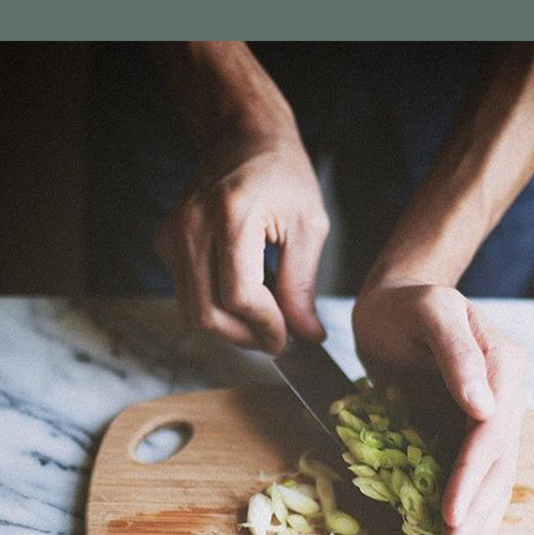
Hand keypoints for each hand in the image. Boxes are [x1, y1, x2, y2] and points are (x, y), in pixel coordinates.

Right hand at [155, 128, 328, 353]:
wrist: (243, 136)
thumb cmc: (282, 173)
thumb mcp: (308, 226)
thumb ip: (302, 286)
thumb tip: (307, 334)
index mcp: (231, 215)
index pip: (239, 297)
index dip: (266, 327)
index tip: (288, 339)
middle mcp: (192, 225)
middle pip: (208, 313)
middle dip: (246, 337)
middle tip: (276, 340)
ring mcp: (173, 233)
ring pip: (193, 310)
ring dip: (229, 329)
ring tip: (262, 321)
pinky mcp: (166, 241)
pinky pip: (187, 294)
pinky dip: (214, 307)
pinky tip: (242, 297)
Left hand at [353, 282, 525, 534]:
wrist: (393, 305)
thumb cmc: (406, 305)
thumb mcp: (429, 311)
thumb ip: (456, 353)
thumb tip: (485, 406)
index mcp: (503, 368)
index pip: (490, 434)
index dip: (471, 477)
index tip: (450, 515)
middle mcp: (503, 399)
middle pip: (495, 467)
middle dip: (476, 517)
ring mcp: (487, 421)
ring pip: (490, 483)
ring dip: (479, 528)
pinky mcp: (463, 435)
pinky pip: (470, 480)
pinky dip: (468, 516)